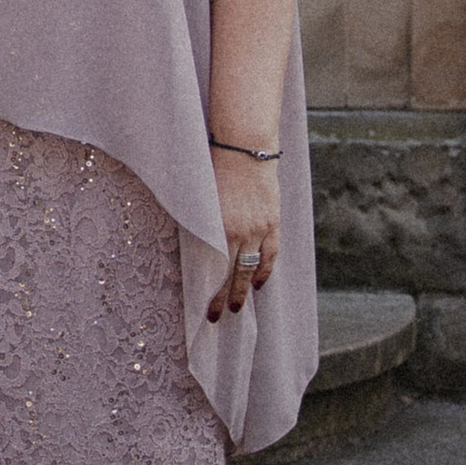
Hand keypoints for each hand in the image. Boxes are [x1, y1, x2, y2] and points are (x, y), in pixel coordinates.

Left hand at [209, 146, 281, 317]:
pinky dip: (265, 270)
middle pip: (234, 275)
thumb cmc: (214, 167)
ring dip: (246, 289)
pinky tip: (259, 282)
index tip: (207, 312)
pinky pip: (271, 253)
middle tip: (220, 316)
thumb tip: (192, 248)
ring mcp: (259, 228)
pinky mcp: (273, 222)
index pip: (216, 271)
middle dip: (227, 298)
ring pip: (253, 268)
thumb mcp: (201, 199)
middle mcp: (240, 232)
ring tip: (240, 305)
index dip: (212, 294)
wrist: (245, 148)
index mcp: (219, 227)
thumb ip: (200, 224)